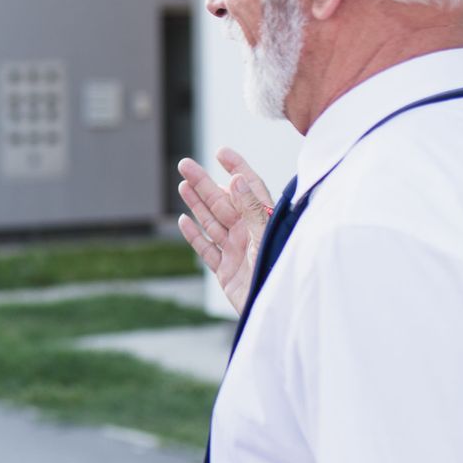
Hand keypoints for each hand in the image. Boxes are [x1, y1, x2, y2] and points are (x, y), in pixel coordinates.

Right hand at [176, 147, 274, 314]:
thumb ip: (252, 209)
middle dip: (204, 183)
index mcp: (264, 220)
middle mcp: (249, 232)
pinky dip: (195, 235)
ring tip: (183, 184)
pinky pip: (207, 249)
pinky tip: (184, 220)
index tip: (221, 153)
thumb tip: (236, 180)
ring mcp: (236, 251)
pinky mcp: (226, 271)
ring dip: (197, 203)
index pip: (249, 187)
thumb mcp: (266, 236)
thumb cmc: (279, 271)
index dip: (237, 168)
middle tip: (185, 164)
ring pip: (212, 221)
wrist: (276, 309)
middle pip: (222, 201)